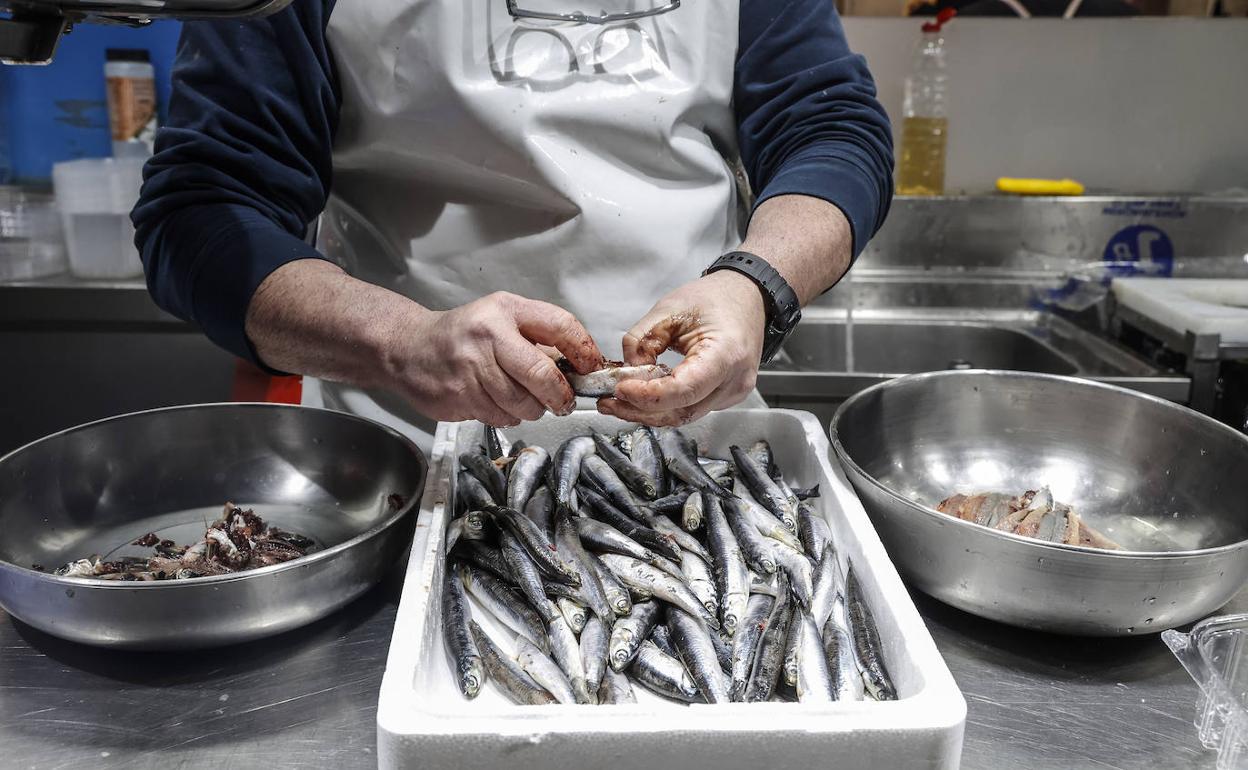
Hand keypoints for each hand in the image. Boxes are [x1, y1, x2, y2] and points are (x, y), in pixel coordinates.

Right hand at [383, 291, 602, 426]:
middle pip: (542, 375)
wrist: (408, 348)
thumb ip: (538, 339)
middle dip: (560, 396)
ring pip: (522, 404)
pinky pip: (499, 417)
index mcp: (505, 310)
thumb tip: (579, 370)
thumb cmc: (463, 335)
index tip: (591, 367)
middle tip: (565, 402)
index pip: (559, 326)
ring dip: (532, 410)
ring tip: (524, 401)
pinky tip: (497, 403)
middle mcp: (488, 336)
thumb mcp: (501, 320)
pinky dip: (507, 416)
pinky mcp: (459, 395)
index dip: (583, 350)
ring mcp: (471, 367)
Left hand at [598, 271, 765, 425]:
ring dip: (650, 412)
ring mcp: (733, 393)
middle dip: (640, 410)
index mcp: (725, 353)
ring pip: (685, 415)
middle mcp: (734, 380)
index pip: (683, 390)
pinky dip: (666, 405)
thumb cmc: (716, 299)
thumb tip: (627, 372)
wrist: (747, 298)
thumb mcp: (669, 308)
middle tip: (609, 402)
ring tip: (620, 400)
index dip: (647, 395)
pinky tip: (647, 394)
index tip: (620, 389)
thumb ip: (641, 340)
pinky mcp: (727, 397)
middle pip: (682, 412)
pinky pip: (692, 408)